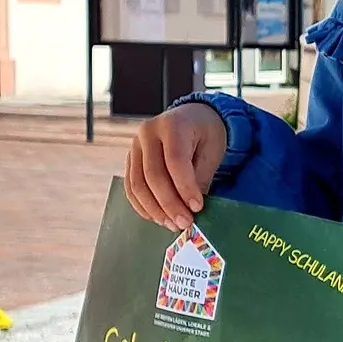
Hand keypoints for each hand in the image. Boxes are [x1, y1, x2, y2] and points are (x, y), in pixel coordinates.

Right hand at [125, 103, 227, 231]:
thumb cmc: (205, 133)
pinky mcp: (130, 159)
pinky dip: (143, 206)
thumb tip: (191, 208)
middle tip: (184, 223)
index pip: (175, 160)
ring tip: (172, 224)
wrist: (191, 117)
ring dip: (154, 209)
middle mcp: (147, 133)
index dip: (184, 187)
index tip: (197, 208)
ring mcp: (134, 146)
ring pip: (138, 185)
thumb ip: (201, 176)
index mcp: (172, 124)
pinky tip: (158, 217)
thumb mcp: (212, 149)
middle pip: (153, 175)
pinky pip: (131, 187)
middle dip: (169, 204)